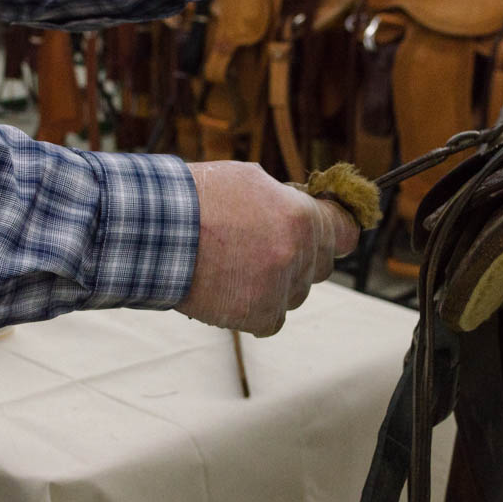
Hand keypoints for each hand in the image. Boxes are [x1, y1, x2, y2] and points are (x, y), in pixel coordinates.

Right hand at [175, 161, 358, 336]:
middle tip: (264, 248)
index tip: (325, 234)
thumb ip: (287, 200)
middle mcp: (297, 253)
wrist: (156, 231)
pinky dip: (256, 311)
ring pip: (296, 295)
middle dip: (301, 258)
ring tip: (237, 267)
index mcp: (301, 217)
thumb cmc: (198, 199)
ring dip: (277, 285)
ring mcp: (278, 287)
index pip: (346, 233)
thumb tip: (307, 208)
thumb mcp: (250, 180)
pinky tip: (232, 291)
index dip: (335, 232)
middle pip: (321, 267)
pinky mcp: (257, 314)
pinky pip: (273, 321)